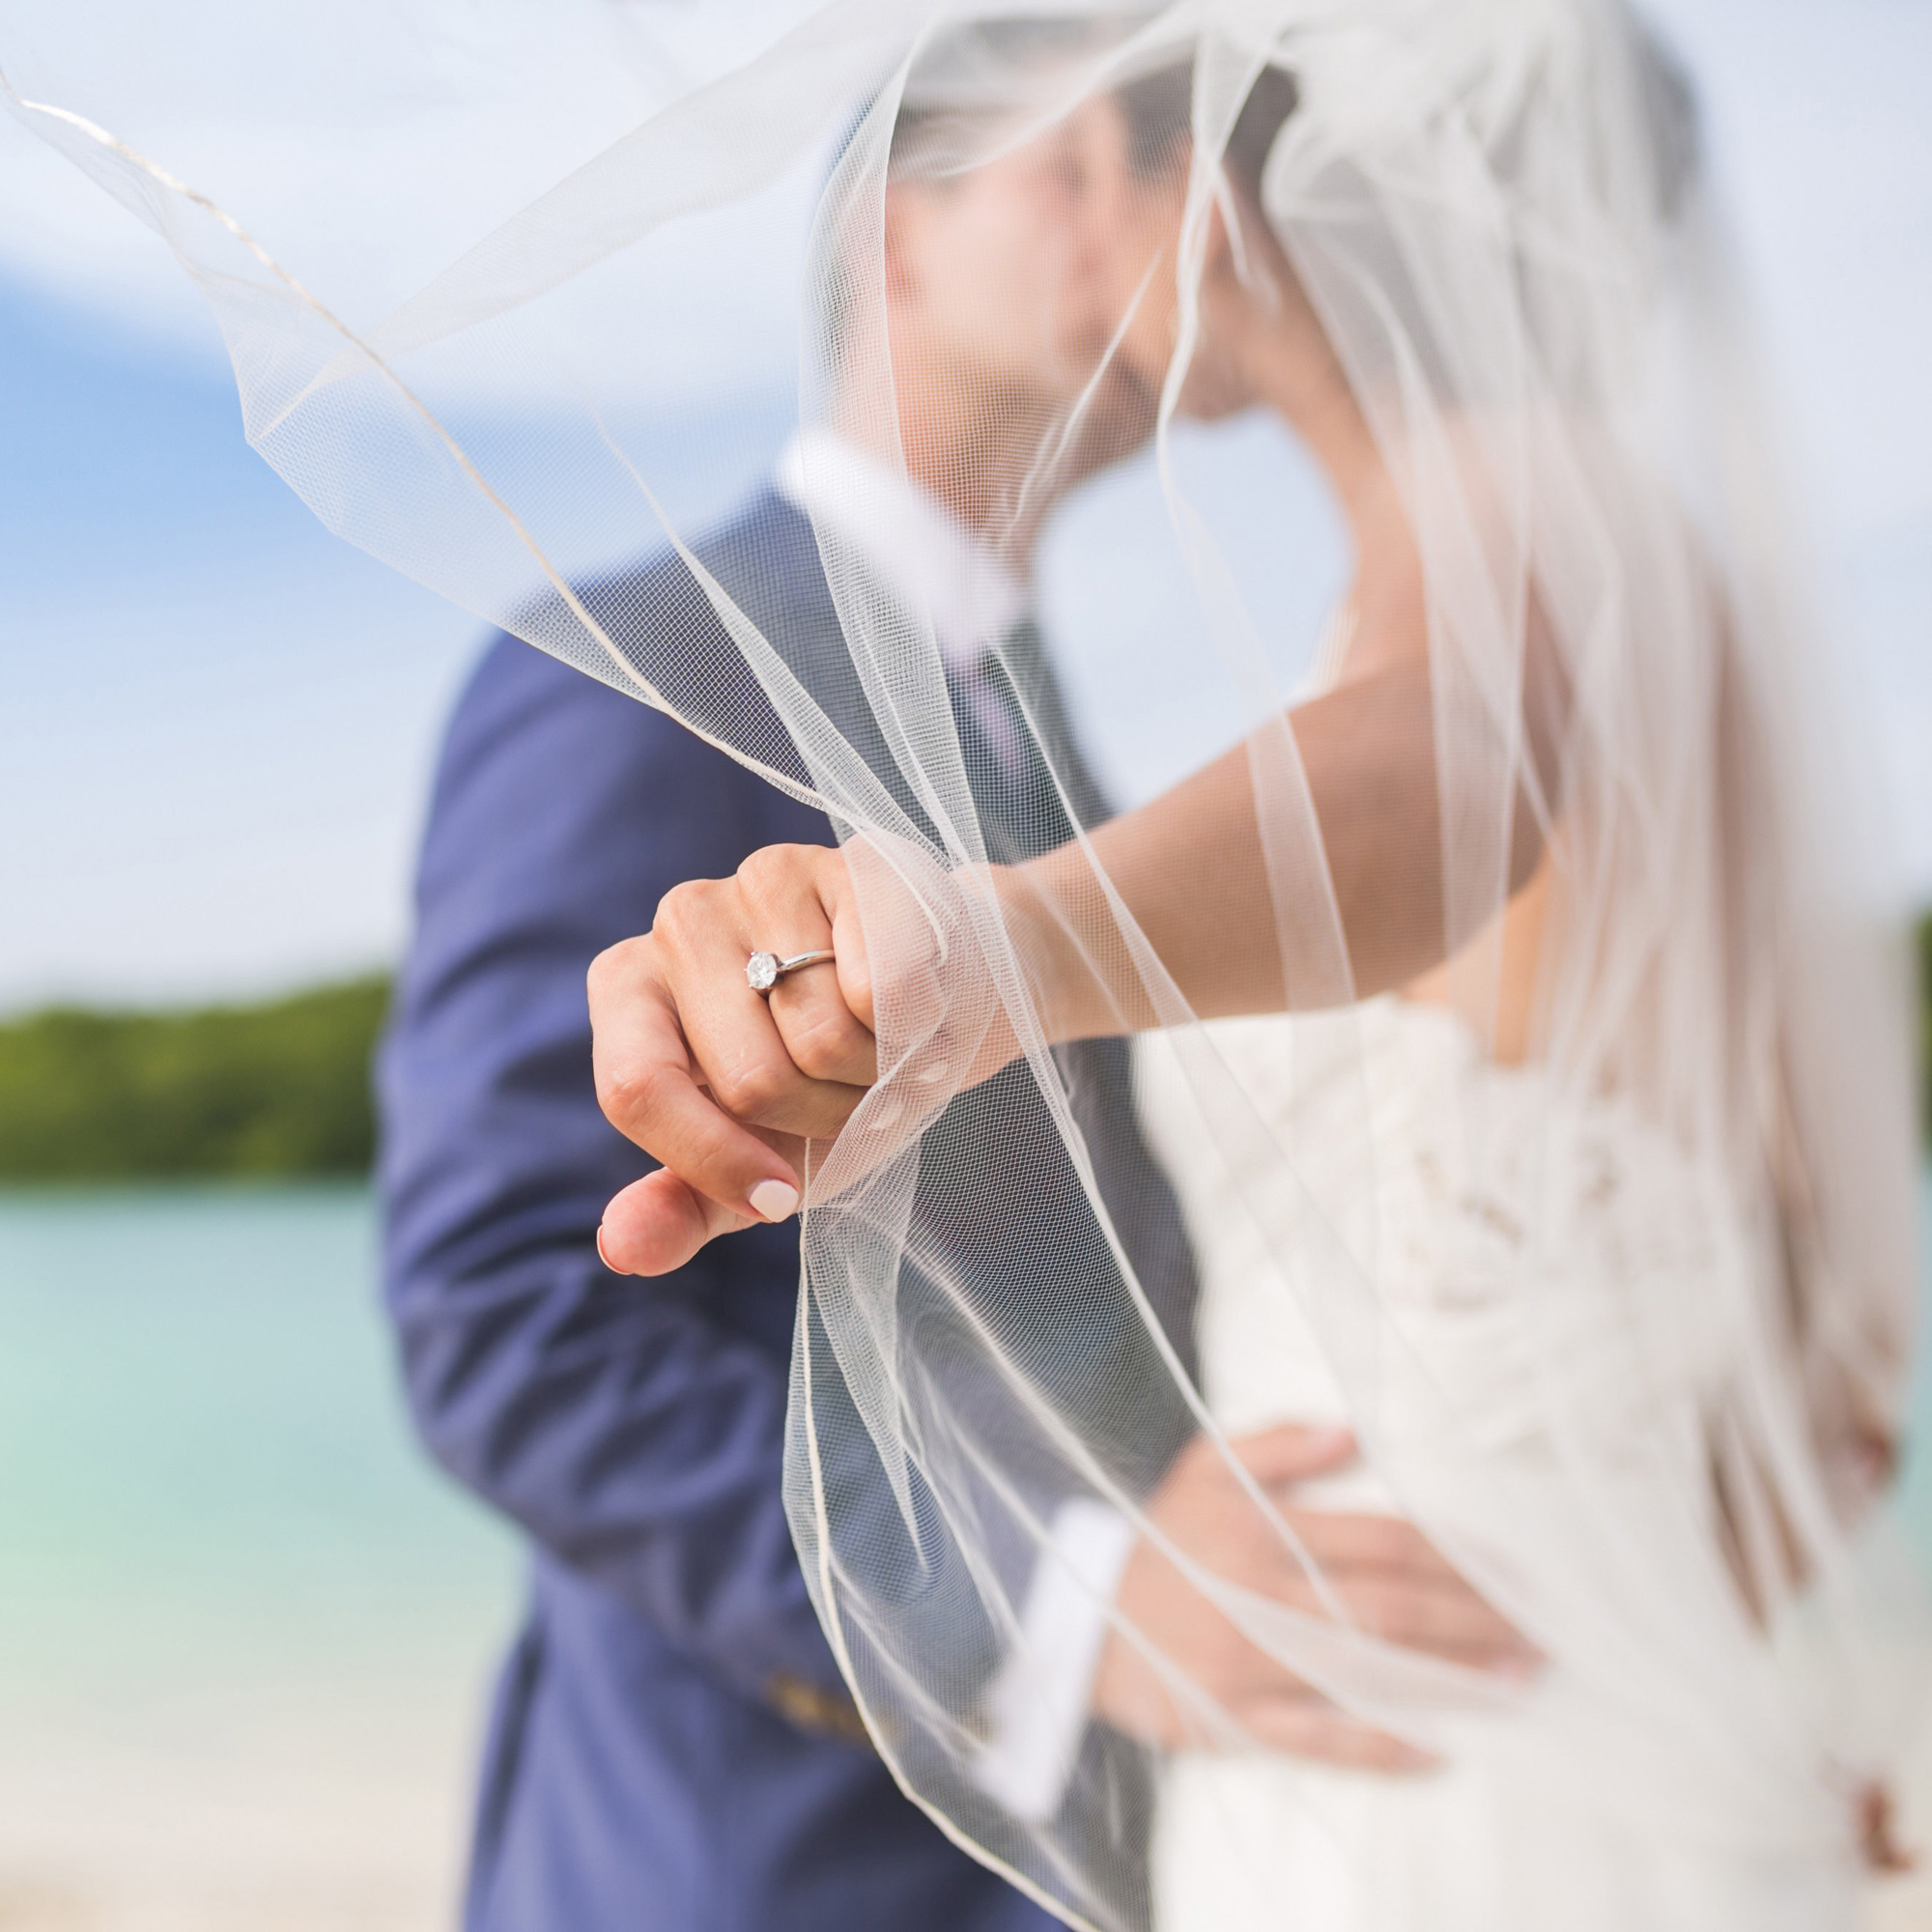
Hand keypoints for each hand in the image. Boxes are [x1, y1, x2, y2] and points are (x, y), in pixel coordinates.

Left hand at [590, 837, 1021, 1274]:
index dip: (714, 1160)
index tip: (779, 1198)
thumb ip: (685, 1205)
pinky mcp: (852, 864)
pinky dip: (918, 1025)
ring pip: (823, 1038)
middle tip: (856, 1094)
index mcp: (628, 990)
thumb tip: (622, 1248)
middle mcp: (677, 922)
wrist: (952, 1006)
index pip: (634, 1087)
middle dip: (823, 1116)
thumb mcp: (761, 1162)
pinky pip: (886, 992)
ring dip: (879, 1075)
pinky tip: (921, 1002)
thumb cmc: (841, 1084)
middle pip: (748, 1081)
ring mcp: (760, 880)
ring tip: (889, 1048)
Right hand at [1090, 1424, 1536, 1771]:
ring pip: (1365, 1673)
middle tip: (1540, 1635)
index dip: (1452, 1556)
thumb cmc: (1158, 1535)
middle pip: (1387, 1609)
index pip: (1379, 1540)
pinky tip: (1439, 1752)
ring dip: (1449, 1680)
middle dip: (1473, 1621)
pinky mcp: (1233, 1721)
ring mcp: (1247, 1665)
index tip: (1512, 1572)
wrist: (1079, 1615)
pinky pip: (1316, 1742)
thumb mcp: (1204, 1466)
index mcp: (1259, 1528)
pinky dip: (1379, 1748)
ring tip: (1516, 1682)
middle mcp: (1259, 1597)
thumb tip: (1354, 1429)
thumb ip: (1279, 1443)